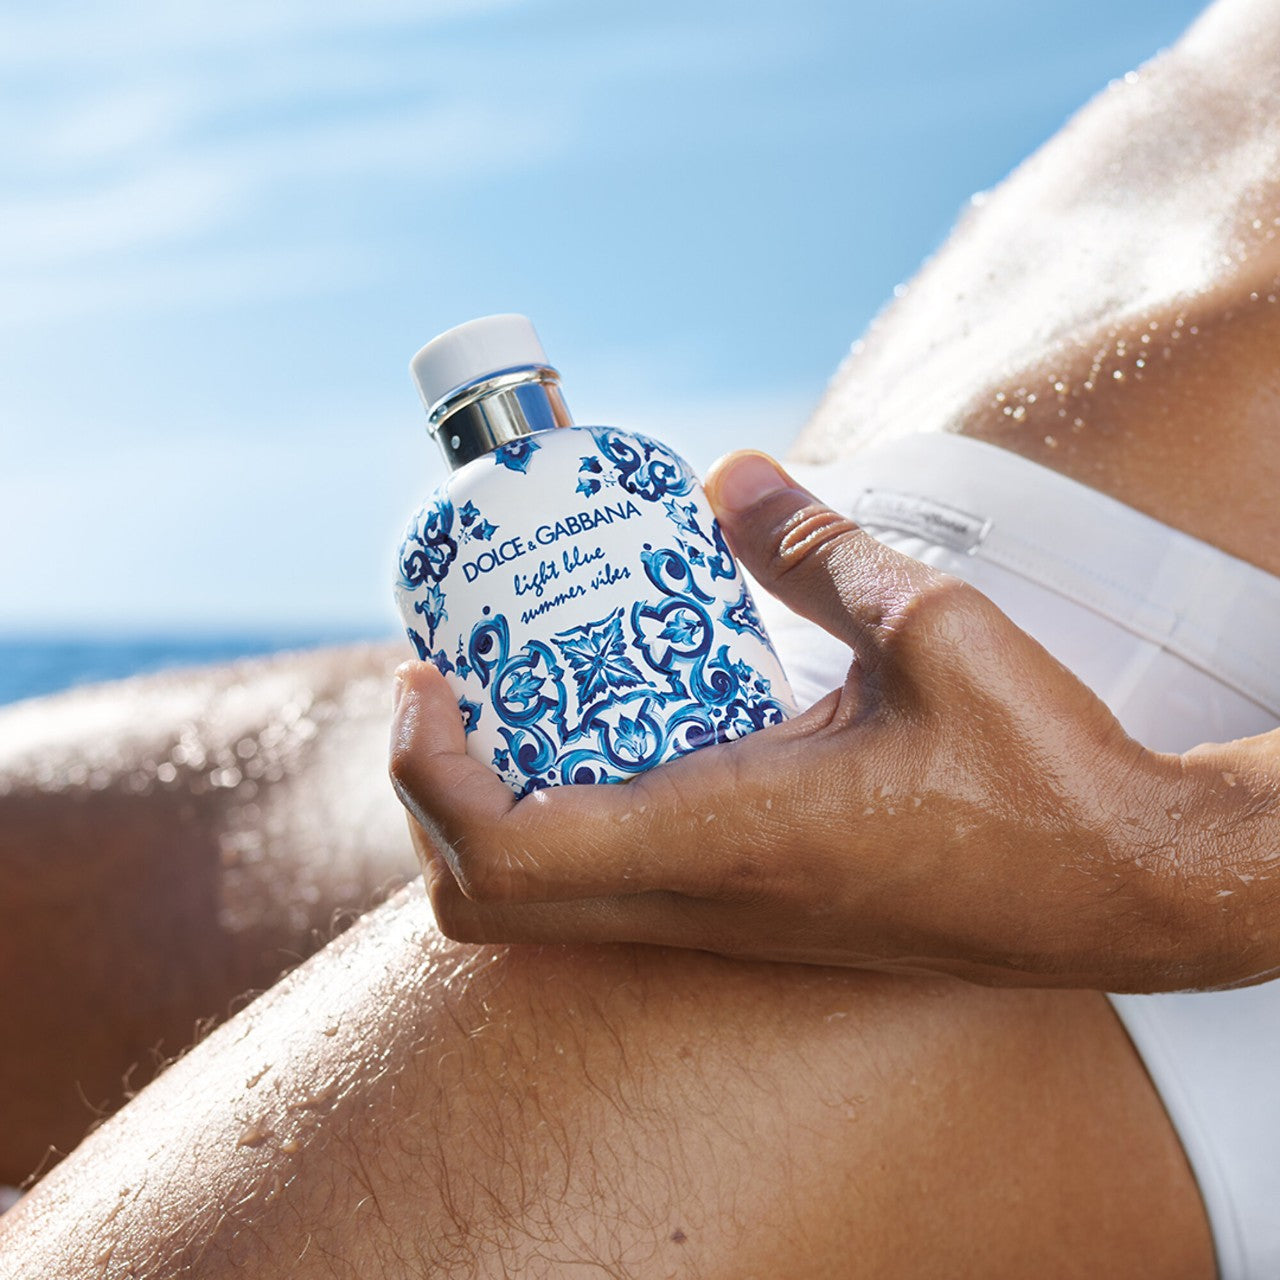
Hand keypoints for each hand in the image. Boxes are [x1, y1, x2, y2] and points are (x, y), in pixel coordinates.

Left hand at [390, 450, 1247, 991]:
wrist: (1124, 893)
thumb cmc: (1046, 777)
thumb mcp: (934, 631)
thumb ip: (816, 548)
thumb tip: (732, 470)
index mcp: (731, 836)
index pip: (510, 853)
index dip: (429, 774)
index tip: (427, 676)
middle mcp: (705, 900)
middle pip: (487, 902)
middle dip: (433, 796)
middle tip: (452, 683)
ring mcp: (723, 925)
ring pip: (539, 905)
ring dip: (491, 805)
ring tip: (516, 693)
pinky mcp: (749, 918)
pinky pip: (606, 889)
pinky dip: (561, 817)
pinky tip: (616, 726)